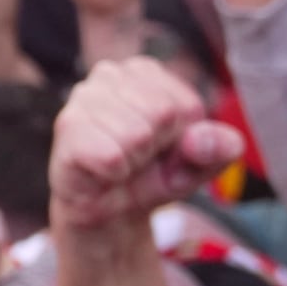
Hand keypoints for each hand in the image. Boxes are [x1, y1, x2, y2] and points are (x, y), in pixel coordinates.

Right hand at [48, 57, 242, 230]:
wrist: (108, 212)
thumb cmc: (152, 176)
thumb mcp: (200, 164)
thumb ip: (220, 147)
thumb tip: (200, 140)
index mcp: (147, 72)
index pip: (186, 106)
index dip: (179, 138)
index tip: (162, 148)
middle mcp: (111, 74)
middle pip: (161, 113)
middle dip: (156, 148)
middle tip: (138, 159)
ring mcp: (84, 97)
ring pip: (137, 135)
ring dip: (133, 163)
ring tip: (119, 164)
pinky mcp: (67, 127)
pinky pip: (110, 156)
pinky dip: (113, 174)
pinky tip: (101, 171)